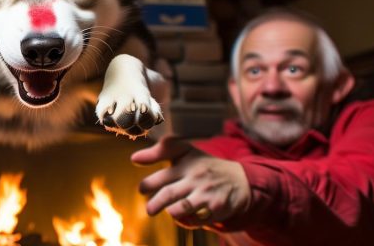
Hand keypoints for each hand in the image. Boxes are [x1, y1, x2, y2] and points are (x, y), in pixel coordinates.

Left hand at [131, 135, 250, 227]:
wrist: (240, 180)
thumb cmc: (203, 166)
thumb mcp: (186, 152)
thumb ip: (160, 151)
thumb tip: (134, 158)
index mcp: (186, 162)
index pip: (164, 169)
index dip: (148, 182)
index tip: (142, 189)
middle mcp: (196, 176)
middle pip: (169, 193)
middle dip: (155, 204)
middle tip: (149, 209)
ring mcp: (206, 193)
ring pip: (181, 209)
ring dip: (170, 213)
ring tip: (167, 211)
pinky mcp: (216, 208)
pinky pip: (196, 221)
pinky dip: (186, 222)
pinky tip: (183, 217)